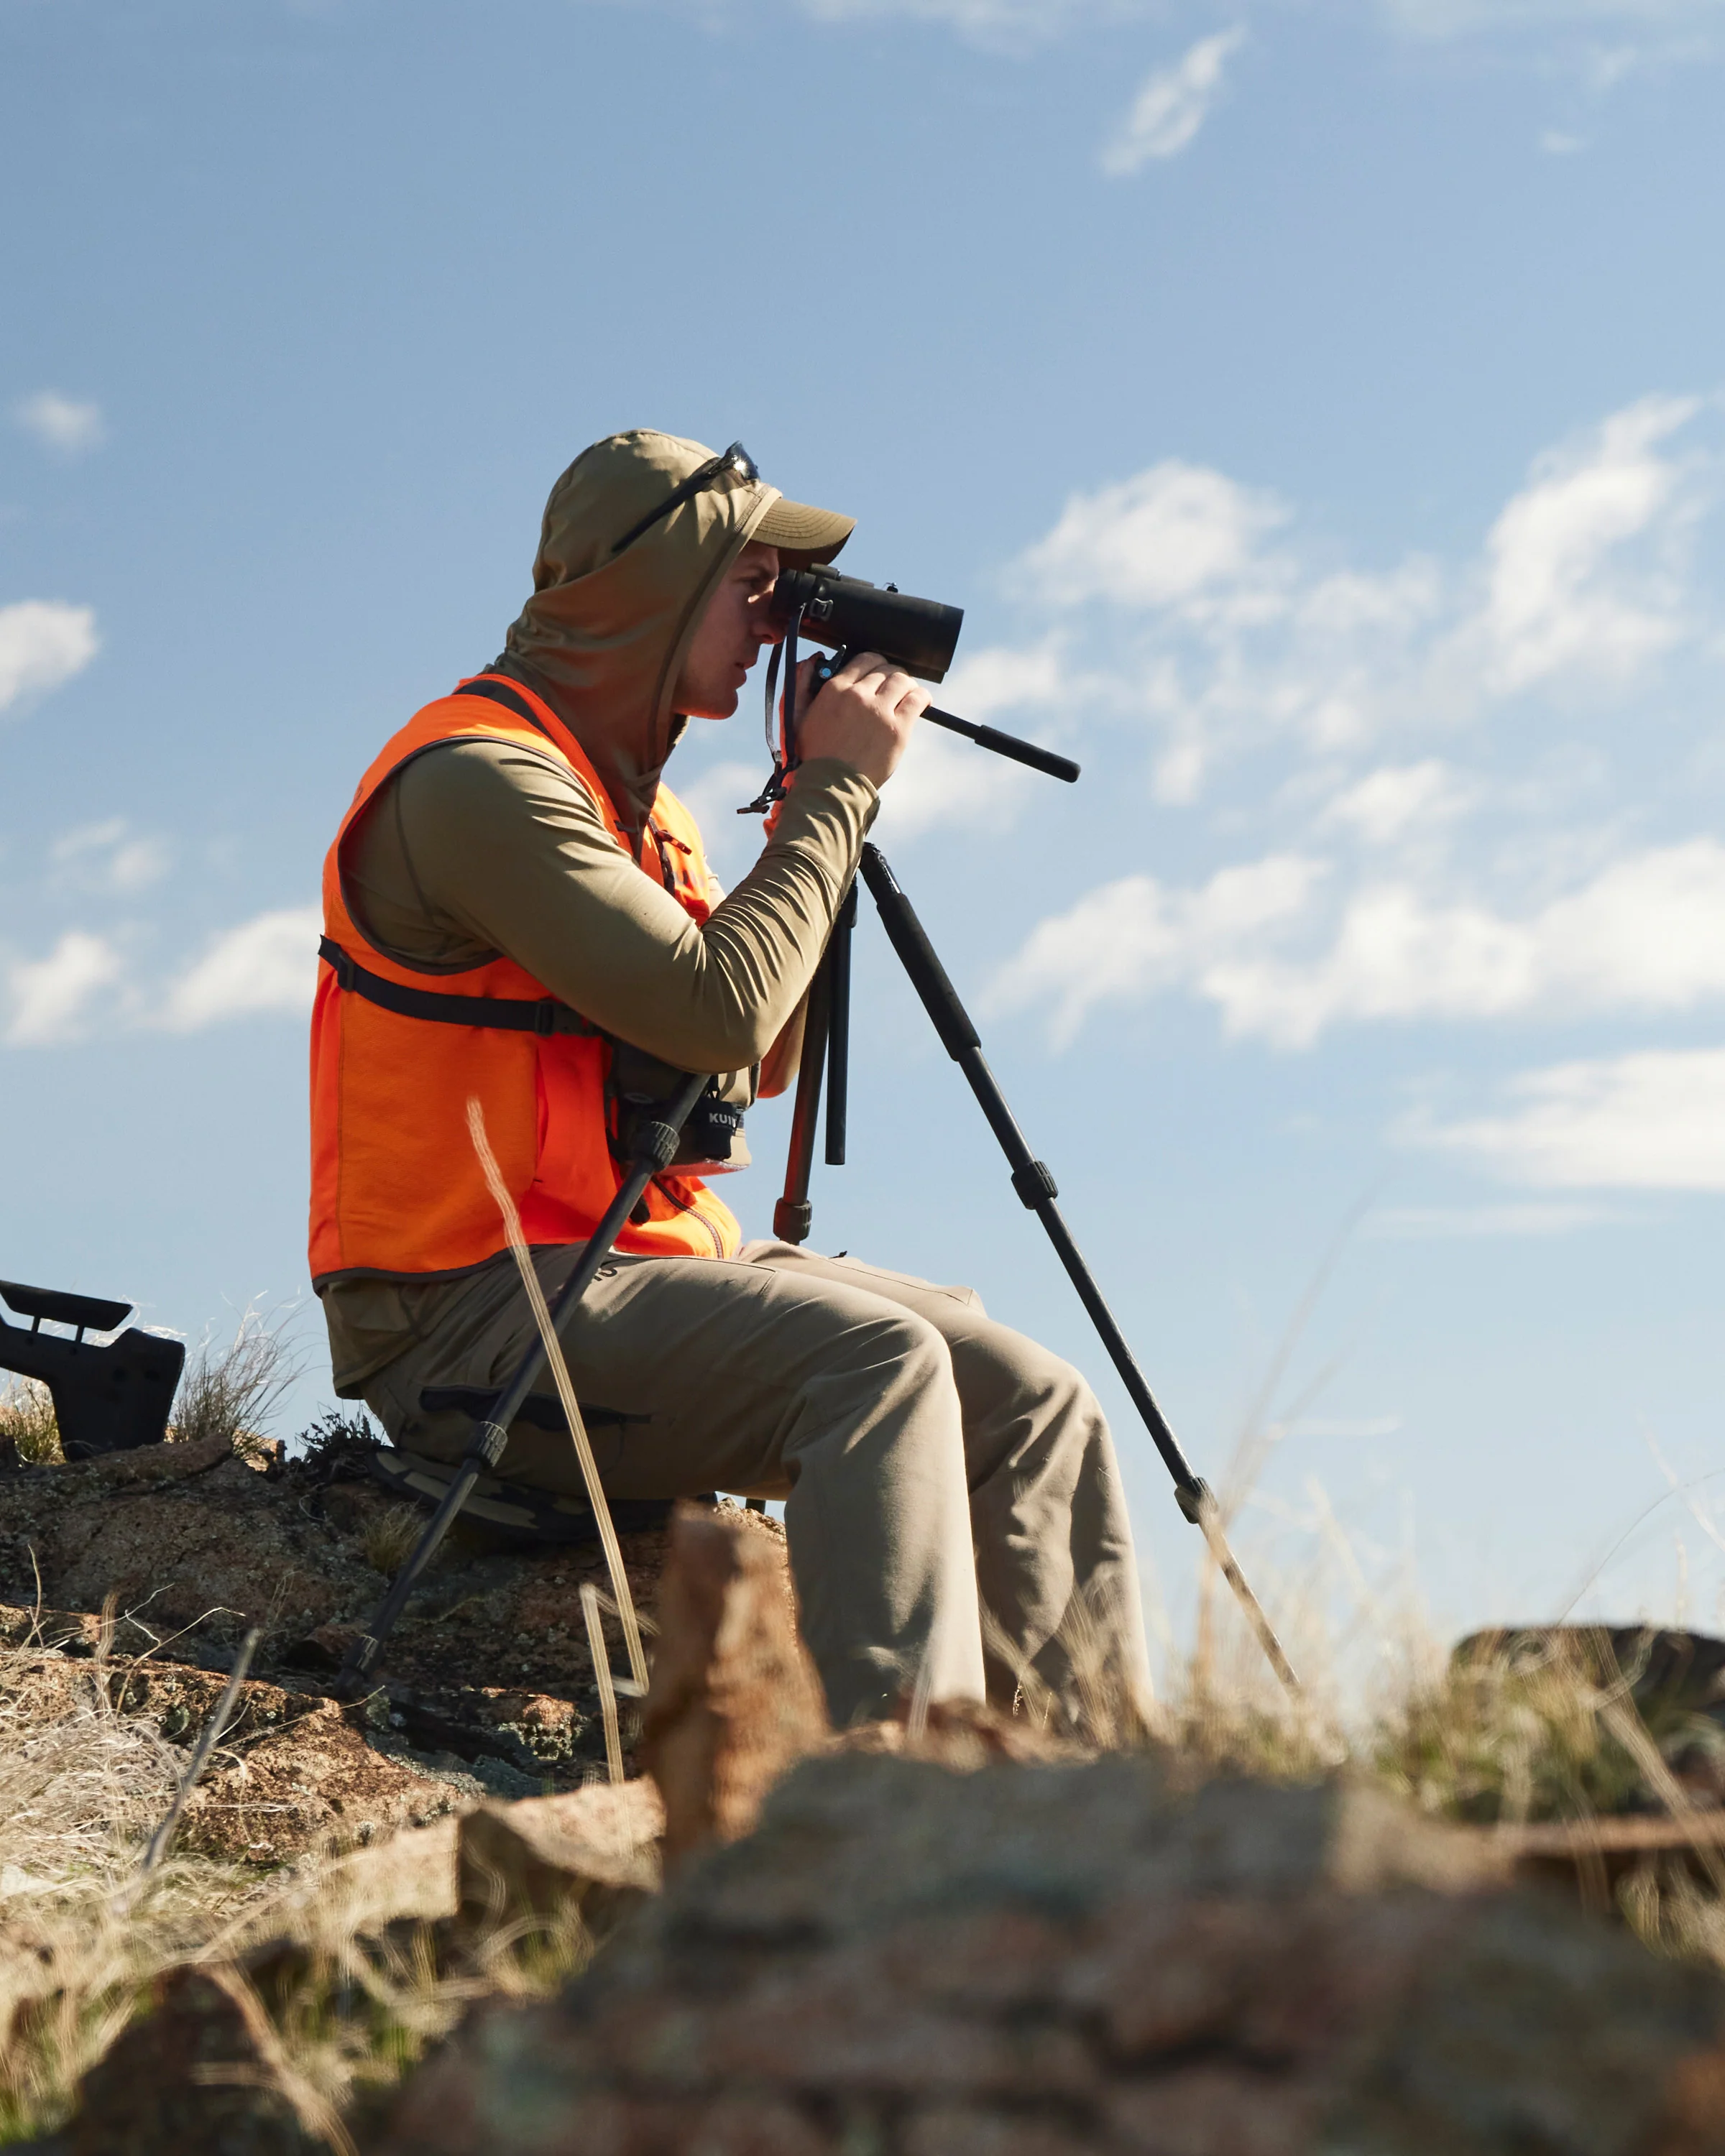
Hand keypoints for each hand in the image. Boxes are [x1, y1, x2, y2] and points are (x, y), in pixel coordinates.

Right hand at [794, 651, 928, 787]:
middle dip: (890, 674)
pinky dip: (922, 696)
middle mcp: (858, 696)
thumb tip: (814, 659)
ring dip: (907, 684)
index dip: (875, 664)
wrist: (831, 786)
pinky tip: (921, 701)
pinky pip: (917, 699)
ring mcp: (879, 712)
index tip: (878, 674)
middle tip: (892, 687)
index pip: (864, 659)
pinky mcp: (897, 729)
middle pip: (885, 668)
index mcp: (835, 689)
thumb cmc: (813, 755)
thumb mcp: (797, 716)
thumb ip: (801, 684)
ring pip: (902, 680)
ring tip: (906, 694)